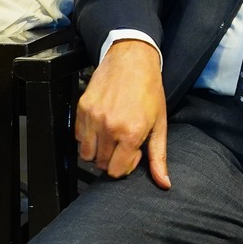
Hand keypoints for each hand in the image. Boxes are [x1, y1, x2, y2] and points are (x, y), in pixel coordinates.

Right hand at [76, 39, 169, 187]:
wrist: (132, 60)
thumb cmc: (149, 89)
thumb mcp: (159, 124)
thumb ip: (158, 157)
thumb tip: (163, 183)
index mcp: (131, 133)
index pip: (116, 171)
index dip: (125, 165)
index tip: (133, 152)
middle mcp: (110, 128)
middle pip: (101, 164)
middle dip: (112, 158)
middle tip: (123, 142)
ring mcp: (93, 118)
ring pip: (86, 154)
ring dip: (98, 151)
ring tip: (111, 137)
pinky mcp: (82, 109)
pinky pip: (78, 137)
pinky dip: (88, 138)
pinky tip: (101, 126)